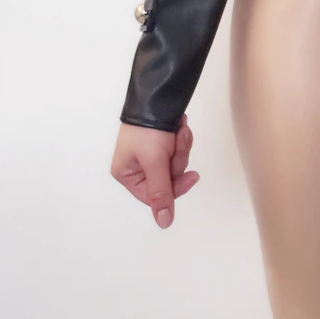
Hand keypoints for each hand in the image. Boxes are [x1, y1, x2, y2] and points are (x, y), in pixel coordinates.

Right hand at [110, 112, 200, 226]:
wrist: (157, 96)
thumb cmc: (148, 130)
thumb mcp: (155, 163)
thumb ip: (161, 193)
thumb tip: (164, 223)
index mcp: (127, 175)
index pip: (155, 195)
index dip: (175, 187)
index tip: (192, 176)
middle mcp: (137, 167)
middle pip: (168, 178)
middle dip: (177, 158)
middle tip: (176, 141)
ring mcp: (150, 154)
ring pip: (176, 163)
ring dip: (181, 145)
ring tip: (178, 129)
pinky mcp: (162, 142)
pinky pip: (178, 149)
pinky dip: (181, 138)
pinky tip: (180, 126)